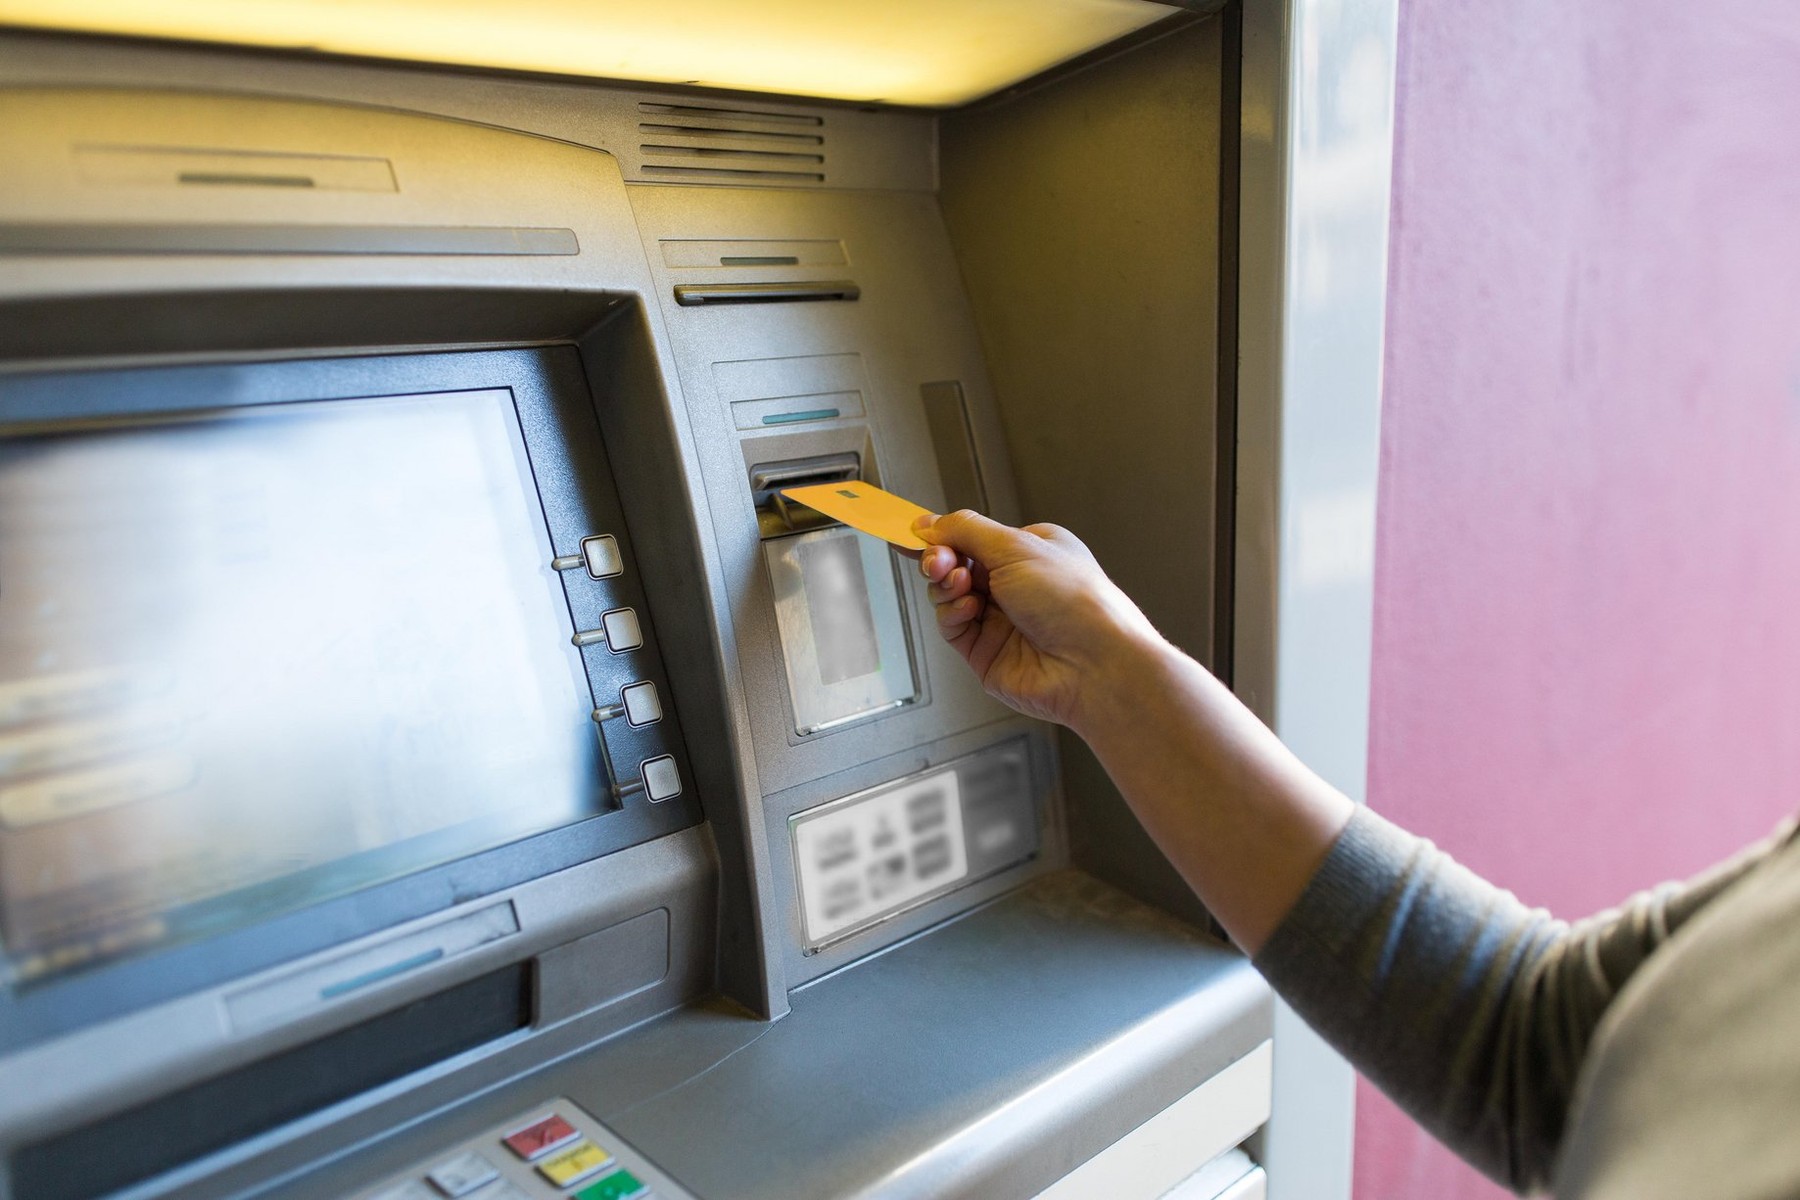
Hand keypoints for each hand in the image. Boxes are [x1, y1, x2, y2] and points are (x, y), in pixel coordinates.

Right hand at [912, 509, 1164, 729]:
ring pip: (949, 596)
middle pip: (956, 565)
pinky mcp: (986, 652)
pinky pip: (953, 626)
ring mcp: (1000, 620)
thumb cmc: (1075, 601)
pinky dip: (952, 613)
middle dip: (941, 559)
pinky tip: (968, 609)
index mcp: (1030, 551)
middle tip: (937, 559)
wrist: (1094, 664)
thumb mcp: (1017, 547)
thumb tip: (931, 522)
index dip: (941, 534)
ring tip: (957, 583)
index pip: (974, 536)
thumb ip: (967, 531)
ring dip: (946, 586)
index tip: (909, 531)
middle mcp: (1015, 585)